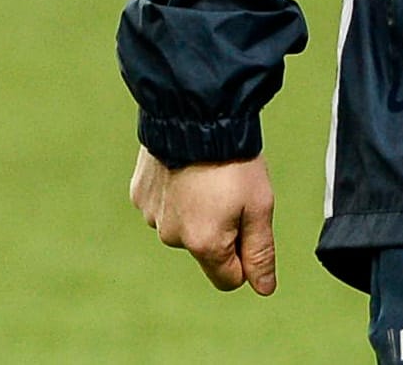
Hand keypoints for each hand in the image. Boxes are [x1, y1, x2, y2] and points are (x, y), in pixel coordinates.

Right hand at [131, 147, 277, 294]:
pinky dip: (176, 193)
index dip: (244, 256)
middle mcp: (172, 236)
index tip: (247, 222)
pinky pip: (164, 205)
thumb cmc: (233, 160)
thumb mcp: (259, 206)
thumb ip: (260, 252)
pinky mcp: (140, 193)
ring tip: (205, 175)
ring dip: (196, 210)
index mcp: (204, 244)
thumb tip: (263, 288)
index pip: (229, 279)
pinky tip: (184, 168)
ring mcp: (152, 214)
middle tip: (228, 191)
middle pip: (205, 250)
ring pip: (183, 226)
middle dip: (220, 229)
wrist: (194, 113)